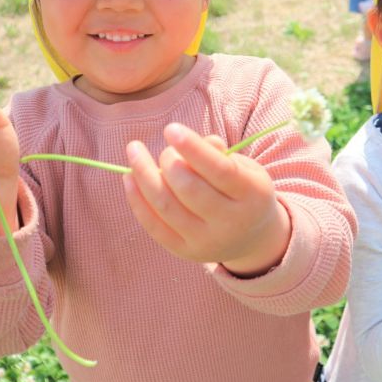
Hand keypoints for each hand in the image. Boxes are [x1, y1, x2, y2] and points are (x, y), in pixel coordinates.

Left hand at [123, 122, 291, 276]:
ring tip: (135, 152)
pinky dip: (136, 200)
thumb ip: (220, 153)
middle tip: (166, 150)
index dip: (192, 148)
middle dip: (168, 162)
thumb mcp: (245, 168)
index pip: (220, 170)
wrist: (253, 239)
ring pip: (166, 207)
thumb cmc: (244, 191)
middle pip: (190, 189)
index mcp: (253, 194)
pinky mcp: (185, 252)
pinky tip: (129, 178)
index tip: (171, 129)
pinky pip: (154, 226)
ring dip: (144, 175)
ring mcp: (206, 241)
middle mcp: (231, 222)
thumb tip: (191, 142)